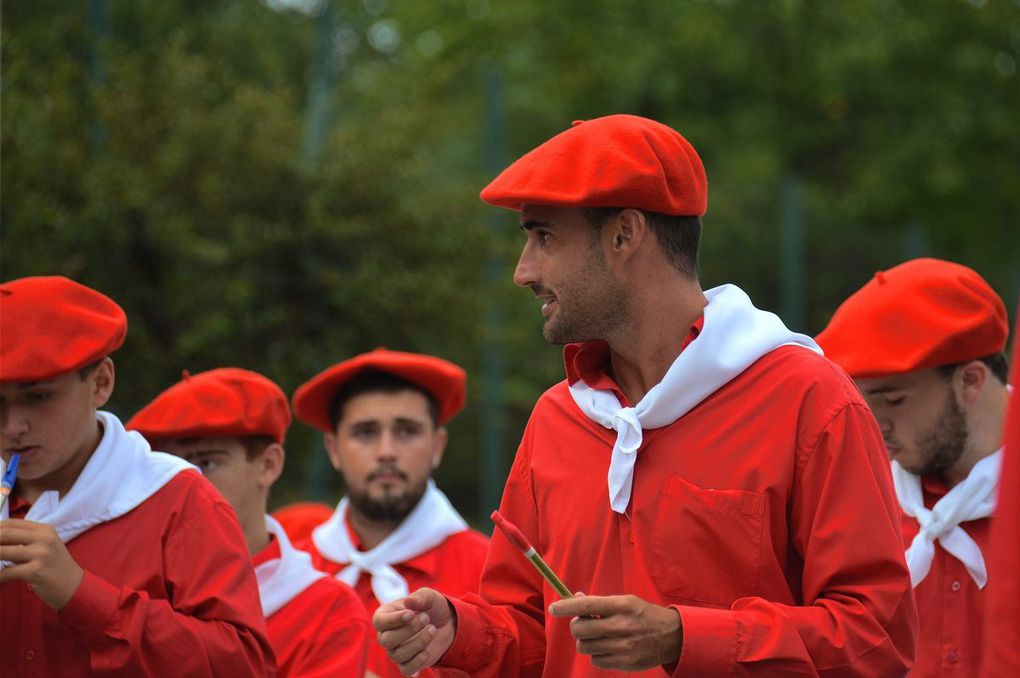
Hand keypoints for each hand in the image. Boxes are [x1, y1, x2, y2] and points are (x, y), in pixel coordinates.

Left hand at [0, 519, 84, 609]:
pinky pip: (6, 572)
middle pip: (4, 534)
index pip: (11, 523)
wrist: (74, 587)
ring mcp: (40, 554)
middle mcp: (43, 538)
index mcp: (45, 530)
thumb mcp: (46, 547)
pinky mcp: (36, 571)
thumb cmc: (56, 567)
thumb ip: (25, 541)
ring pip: (2, 552)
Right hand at [373, 587, 455, 675]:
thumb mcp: (429, 597)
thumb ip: (419, 597)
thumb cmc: (431, 607)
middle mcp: (386, 635)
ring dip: (419, 642)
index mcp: (386, 616)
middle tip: (426, 618)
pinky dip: (420, 659)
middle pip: (386, 640)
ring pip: (398, 654)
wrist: (447, 624)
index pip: (379, 622)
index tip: (411, 614)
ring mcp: (395, 651)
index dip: (393, 620)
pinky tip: (430, 647)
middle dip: (409, 630)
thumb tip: (408, 602)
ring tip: (433, 629)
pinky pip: (407, 669)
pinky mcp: (407, 664)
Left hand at [549, 593, 682, 670]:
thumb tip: (575, 599)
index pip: (586, 605)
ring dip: (586, 642)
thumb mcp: (626, 601)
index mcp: (622, 605)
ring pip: (585, 647)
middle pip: (580, 629)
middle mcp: (622, 625)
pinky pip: (596, 660)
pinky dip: (597, 654)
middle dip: (577, 627)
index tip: (554, 608)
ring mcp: (624, 646)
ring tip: (599, 637)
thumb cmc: (644, 615)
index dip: (566, 607)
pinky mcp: (625, 663)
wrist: (672, 636)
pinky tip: (608, 648)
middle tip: (584, 625)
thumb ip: (601, 602)